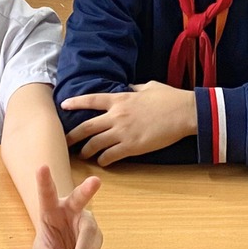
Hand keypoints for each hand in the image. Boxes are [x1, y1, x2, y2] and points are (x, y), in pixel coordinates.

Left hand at [29, 163, 101, 248]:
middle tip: (96, 181)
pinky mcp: (96, 237)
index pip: (47, 193)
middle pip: (80, 198)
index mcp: (51, 209)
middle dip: (87, 190)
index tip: (41, 167)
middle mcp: (71, 210)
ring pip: (87, 238)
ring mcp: (86, 223)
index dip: (44, 180)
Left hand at [61, 82, 195, 165]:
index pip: (91, 100)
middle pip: (87, 127)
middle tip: (64, 142)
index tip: (63, 105)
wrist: (184, 112)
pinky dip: (104, 160)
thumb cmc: (169, 97)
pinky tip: (103, 162)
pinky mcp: (132, 146)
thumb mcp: (148, 86)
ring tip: (83, 155)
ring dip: (86, 151)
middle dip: (72, 136)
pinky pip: (110, 156)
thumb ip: (134, 88)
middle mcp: (117, 115)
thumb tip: (129, 88)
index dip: (75, 102)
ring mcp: (123, 132)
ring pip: (95, 144)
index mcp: (120, 98)